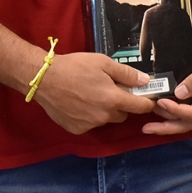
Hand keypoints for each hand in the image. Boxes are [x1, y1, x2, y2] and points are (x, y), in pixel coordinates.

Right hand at [34, 52, 155, 134]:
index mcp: (114, 99)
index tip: (145, 97)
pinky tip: (78, 102)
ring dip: (104, 110)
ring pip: (106, 119)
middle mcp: (104, 116)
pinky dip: (89, 115)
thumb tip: (145, 81)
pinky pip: (90, 123)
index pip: (141, 107)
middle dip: (120, 103)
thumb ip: (126, 73)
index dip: (146, 102)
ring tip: (89, 93)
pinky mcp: (77, 129)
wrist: (45, 78)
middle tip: (108, 88)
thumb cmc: (75, 66)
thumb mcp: (102, 62)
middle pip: (123, 114)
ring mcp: (90, 125)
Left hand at [141, 40, 191, 135]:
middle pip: (188, 124)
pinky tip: (162, 113)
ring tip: (150, 123)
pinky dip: (174, 116)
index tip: (160, 103)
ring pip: (186, 122)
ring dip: (168, 123)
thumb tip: (180, 93)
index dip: (175, 110)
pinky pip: (188, 114)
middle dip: (167, 127)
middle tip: (147, 127)